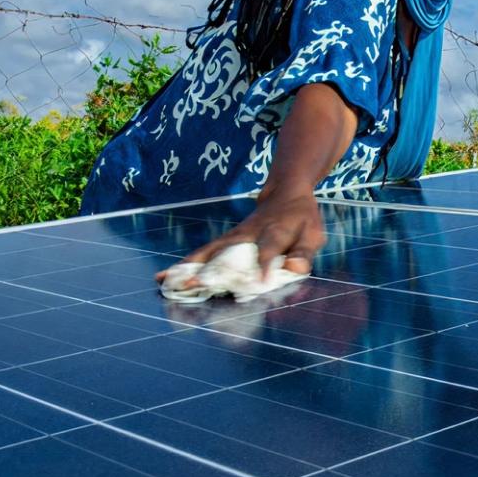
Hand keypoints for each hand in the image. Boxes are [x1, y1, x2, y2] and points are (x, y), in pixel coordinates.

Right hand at [152, 191, 327, 288]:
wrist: (284, 192)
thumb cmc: (301, 219)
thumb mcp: (313, 234)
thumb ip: (304, 253)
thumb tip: (296, 269)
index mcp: (276, 231)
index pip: (269, 249)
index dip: (265, 265)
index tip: (258, 283)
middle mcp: (250, 234)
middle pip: (229, 252)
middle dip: (212, 269)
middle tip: (192, 284)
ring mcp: (233, 237)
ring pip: (209, 253)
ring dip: (189, 267)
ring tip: (167, 282)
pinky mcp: (224, 241)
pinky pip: (203, 254)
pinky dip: (184, 265)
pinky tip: (165, 276)